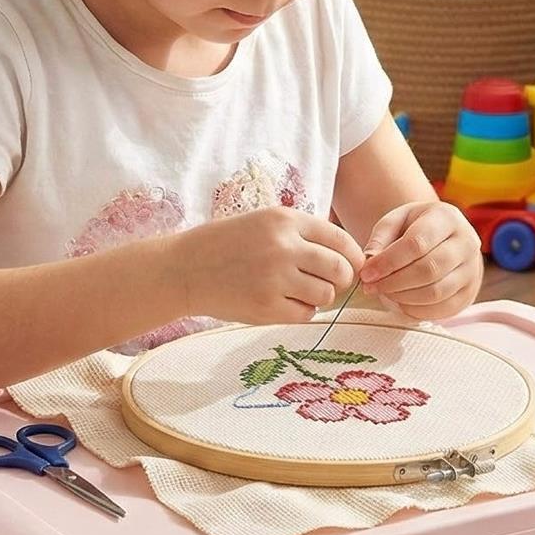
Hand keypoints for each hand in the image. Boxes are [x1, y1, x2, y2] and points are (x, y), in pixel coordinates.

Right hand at [179, 207, 364, 326]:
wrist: (183, 269)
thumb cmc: (225, 245)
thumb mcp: (262, 222)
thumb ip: (300, 234)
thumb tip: (346, 256)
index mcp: (285, 220)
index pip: (340, 239)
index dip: (351, 256)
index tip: (349, 266)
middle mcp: (285, 247)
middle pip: (340, 270)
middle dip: (339, 280)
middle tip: (326, 283)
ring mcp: (276, 278)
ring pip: (326, 295)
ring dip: (318, 297)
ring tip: (296, 291)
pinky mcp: (266, 307)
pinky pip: (305, 314)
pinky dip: (300, 312)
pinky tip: (281, 303)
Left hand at [360, 200, 482, 318]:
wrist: (446, 239)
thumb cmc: (416, 228)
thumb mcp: (396, 221)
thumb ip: (380, 238)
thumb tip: (369, 262)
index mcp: (447, 218)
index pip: (417, 243)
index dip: (388, 262)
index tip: (366, 273)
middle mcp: (467, 243)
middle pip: (428, 270)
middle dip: (393, 282)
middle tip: (371, 287)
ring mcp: (472, 270)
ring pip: (435, 292)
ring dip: (402, 297)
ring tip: (384, 292)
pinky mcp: (469, 293)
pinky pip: (441, 309)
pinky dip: (416, 310)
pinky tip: (401, 301)